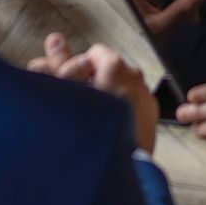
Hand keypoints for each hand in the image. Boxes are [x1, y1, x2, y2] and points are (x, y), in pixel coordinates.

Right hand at [31, 33, 160, 152]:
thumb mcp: (66, 91)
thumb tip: (54, 38)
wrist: (113, 166)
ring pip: (122, 86)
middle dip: (93, 80)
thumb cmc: (86, 128)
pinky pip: (133, 103)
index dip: (79, 67)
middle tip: (79, 100)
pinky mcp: (151, 116)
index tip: (71, 86)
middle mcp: (136, 77)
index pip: (95, 54)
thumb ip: (60, 64)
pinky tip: (107, 124)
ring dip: (107, 93)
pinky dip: (121, 107)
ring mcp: (146, 97)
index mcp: (116, 67)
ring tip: (92, 114)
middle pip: (110, 69)